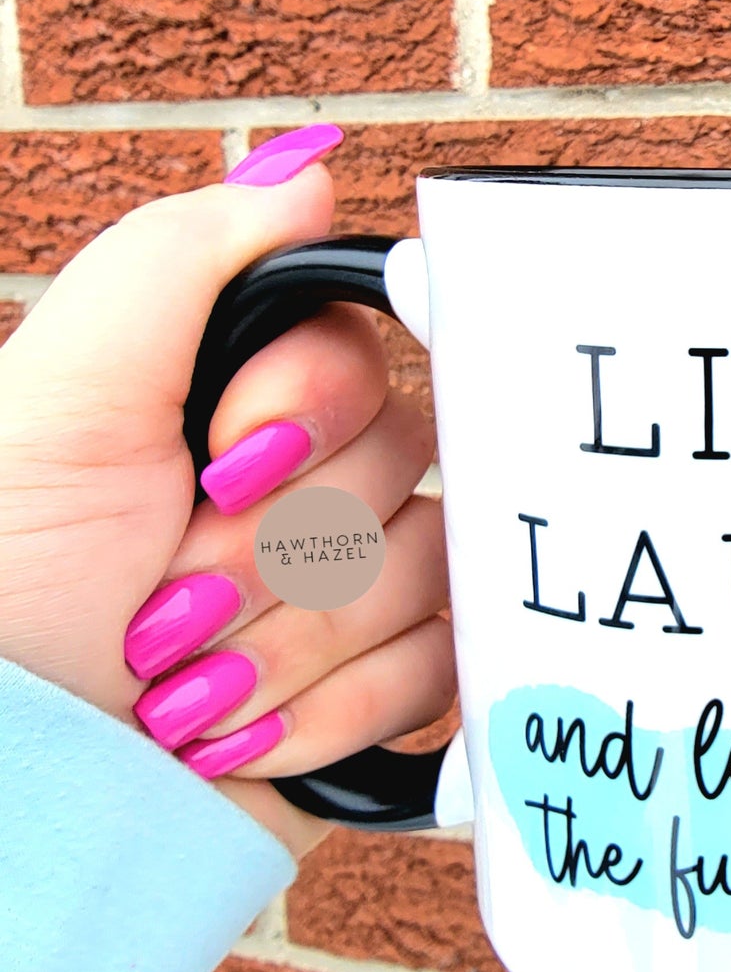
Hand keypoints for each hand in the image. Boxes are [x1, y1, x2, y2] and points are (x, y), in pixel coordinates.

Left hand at [0, 132, 454, 856]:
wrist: (28, 800)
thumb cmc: (5, 597)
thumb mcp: (55, 404)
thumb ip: (177, 262)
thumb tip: (305, 171)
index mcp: (234, 404)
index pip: (361, 356)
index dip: (306, 412)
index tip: (210, 462)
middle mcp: (311, 486)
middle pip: (404, 466)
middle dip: (275, 552)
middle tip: (166, 605)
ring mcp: (359, 591)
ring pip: (428, 572)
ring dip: (292, 645)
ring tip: (184, 696)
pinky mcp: (391, 686)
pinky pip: (445, 667)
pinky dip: (333, 713)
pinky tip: (244, 743)